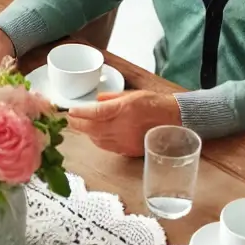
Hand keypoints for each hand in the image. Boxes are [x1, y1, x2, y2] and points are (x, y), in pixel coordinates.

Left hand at [66, 90, 180, 156]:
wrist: (174, 121)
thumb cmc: (155, 104)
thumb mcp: (133, 94)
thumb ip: (112, 98)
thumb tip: (96, 100)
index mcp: (125, 109)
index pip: (96, 112)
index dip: (81, 112)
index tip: (72, 110)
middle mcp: (124, 126)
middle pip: (93, 129)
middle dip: (78, 124)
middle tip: (70, 120)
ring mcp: (126, 140)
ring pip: (98, 140)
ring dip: (87, 133)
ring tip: (82, 126)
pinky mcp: (129, 150)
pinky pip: (107, 147)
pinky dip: (98, 141)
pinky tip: (96, 135)